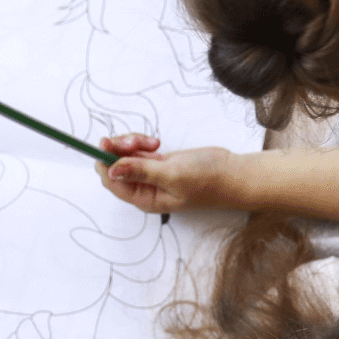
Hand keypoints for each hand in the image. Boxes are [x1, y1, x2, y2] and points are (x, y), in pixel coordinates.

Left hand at [97, 134, 241, 213]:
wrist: (233, 174)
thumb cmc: (208, 181)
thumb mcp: (172, 175)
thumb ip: (140, 171)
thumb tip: (111, 170)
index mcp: (144, 198)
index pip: (112, 182)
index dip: (105, 163)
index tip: (106, 144)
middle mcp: (145, 188)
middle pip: (116, 166)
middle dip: (120, 149)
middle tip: (136, 141)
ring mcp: (152, 174)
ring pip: (127, 155)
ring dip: (133, 143)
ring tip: (152, 141)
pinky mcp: (160, 162)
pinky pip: (139, 151)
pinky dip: (142, 142)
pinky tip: (156, 142)